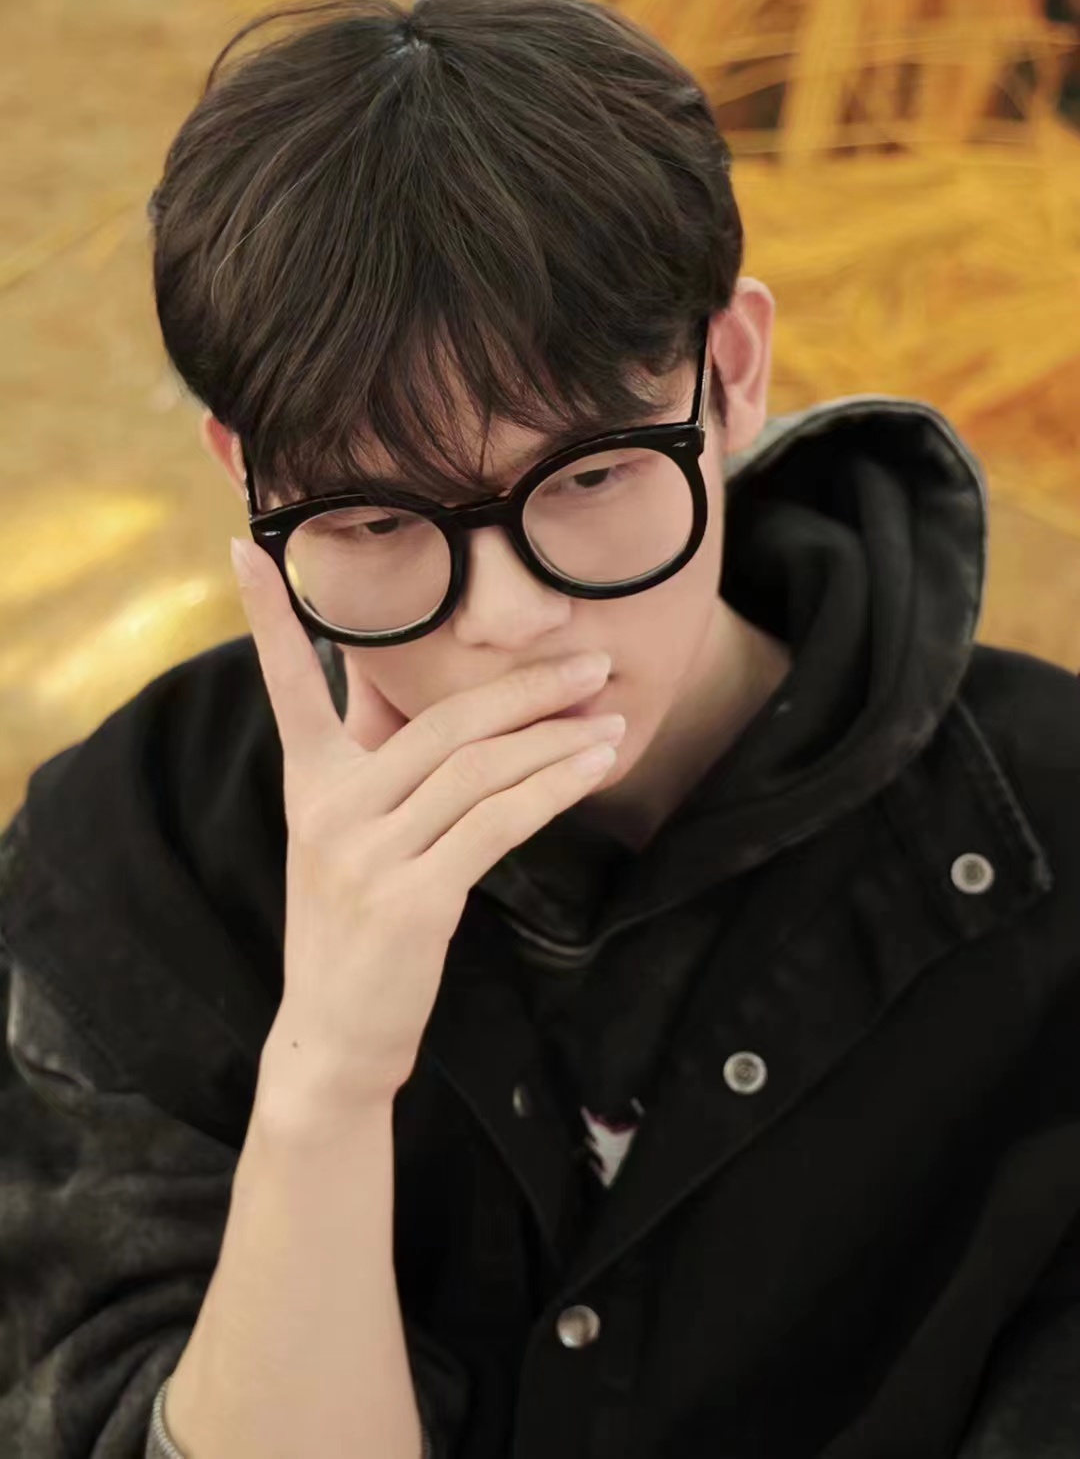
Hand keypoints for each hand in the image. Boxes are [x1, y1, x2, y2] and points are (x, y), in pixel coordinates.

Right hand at [230, 538, 624, 1109]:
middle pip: (442, 720)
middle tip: (591, 660)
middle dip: (525, 685)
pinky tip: (593, 765)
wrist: (337, 1032)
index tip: (245, 544)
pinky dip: (553, 788)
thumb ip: (378, 766)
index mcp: (309, 782)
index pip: (286, 684)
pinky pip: (497, 823)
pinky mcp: (411, 900)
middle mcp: (328, 807)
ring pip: (479, 767)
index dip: (267, 615)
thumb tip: (439, 701)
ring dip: (556, 735)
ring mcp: (366, 853)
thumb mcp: (348, 836)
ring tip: (611, 712)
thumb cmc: (355, 922)